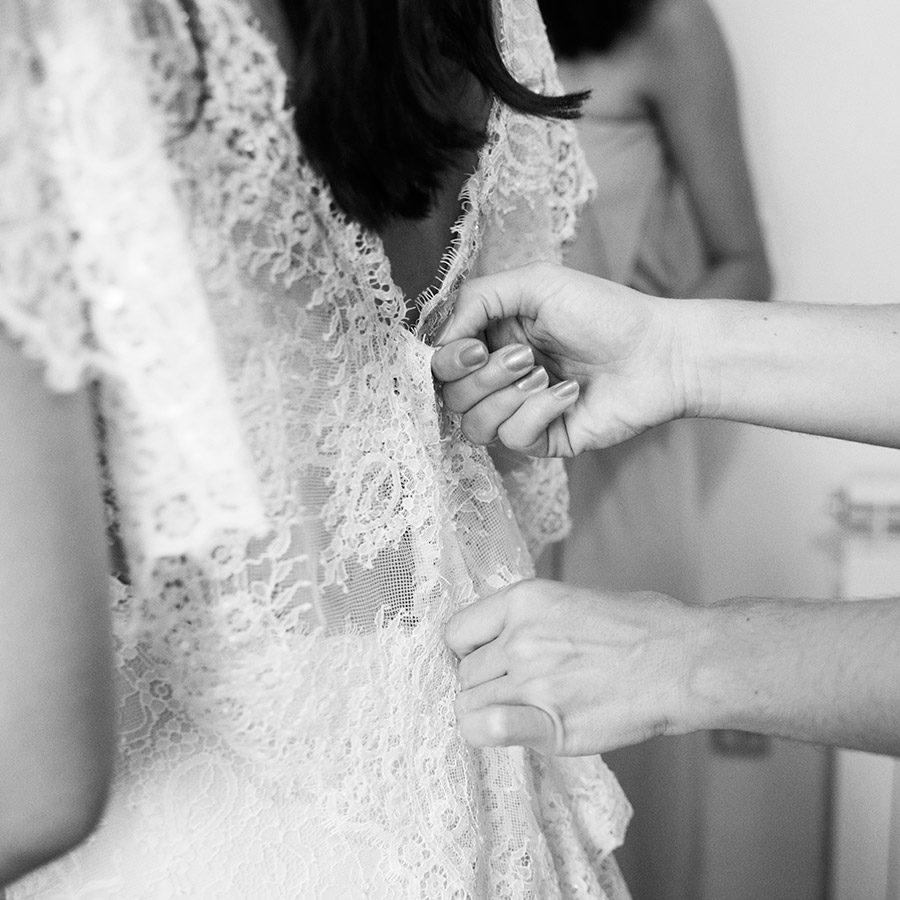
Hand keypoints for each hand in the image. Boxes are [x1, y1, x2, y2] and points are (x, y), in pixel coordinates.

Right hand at [432, 262, 694, 455]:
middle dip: (483, 376)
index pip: (440, 363)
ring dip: (508, 396)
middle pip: (451, 396)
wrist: (659, 352)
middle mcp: (499, 378)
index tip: (475, 346)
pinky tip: (570, 394)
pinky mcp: (543, 440)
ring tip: (546, 374)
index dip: (447, 360)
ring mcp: (519, 412)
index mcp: (492, 339)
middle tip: (524, 356)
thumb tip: (439, 340)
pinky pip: (513, 438)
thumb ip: (477, 299)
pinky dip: (539, 412)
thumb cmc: (605, 312)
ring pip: (474, 425)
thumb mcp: (536, 283)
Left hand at [445, 579, 700, 755]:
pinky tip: (506, 729)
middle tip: (516, 688)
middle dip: (483, 682)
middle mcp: (520, 639)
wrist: (685, 662)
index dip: (467, 649)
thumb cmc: (644, 626)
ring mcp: (532, 682)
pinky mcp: (550, 724)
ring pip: (469, 704)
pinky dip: (486, 733)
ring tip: (521, 709)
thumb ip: (528, 619)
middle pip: (465, 673)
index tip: (482, 659)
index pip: (457, 631)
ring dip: (487, 710)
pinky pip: (485, 731)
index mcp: (524, 600)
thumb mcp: (573, 598)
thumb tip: (499, 639)